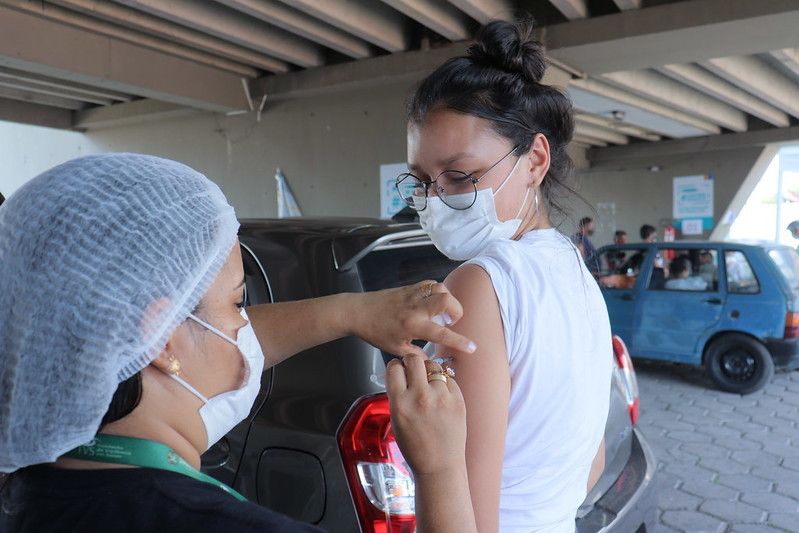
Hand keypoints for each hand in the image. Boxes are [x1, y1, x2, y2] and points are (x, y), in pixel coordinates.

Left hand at [350, 281, 476, 357]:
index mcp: (413, 326)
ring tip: (444, 311)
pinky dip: (437, 291)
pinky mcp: (409, 288)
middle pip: (446, 300)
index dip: (460, 341)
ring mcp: (412, 295)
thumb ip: (415, 354)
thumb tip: (428, 359)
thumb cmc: (374, 331)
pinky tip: (433, 302)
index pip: (442, 333)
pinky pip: (430, 284)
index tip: (472, 347)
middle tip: (452, 321)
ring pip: (440, 288)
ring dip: (448, 299)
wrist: (358, 312)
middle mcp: (415, 308)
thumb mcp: (395, 349)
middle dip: (457, 311)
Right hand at [386, 355, 466, 475]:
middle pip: (414, 359)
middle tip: (413, 369)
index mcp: (401, 404)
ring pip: (433, 366)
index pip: (394, 368)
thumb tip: (401, 371)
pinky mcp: (458, 400)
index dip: (395, 366)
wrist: (440, 465)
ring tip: (428, 384)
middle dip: (411, 361)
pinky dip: (444, 383)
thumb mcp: (396, 420)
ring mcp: (442, 398)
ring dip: (429, 371)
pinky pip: (449, 379)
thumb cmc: (416, 446)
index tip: (398, 369)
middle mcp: (420, 398)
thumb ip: (397, 394)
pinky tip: (441, 396)